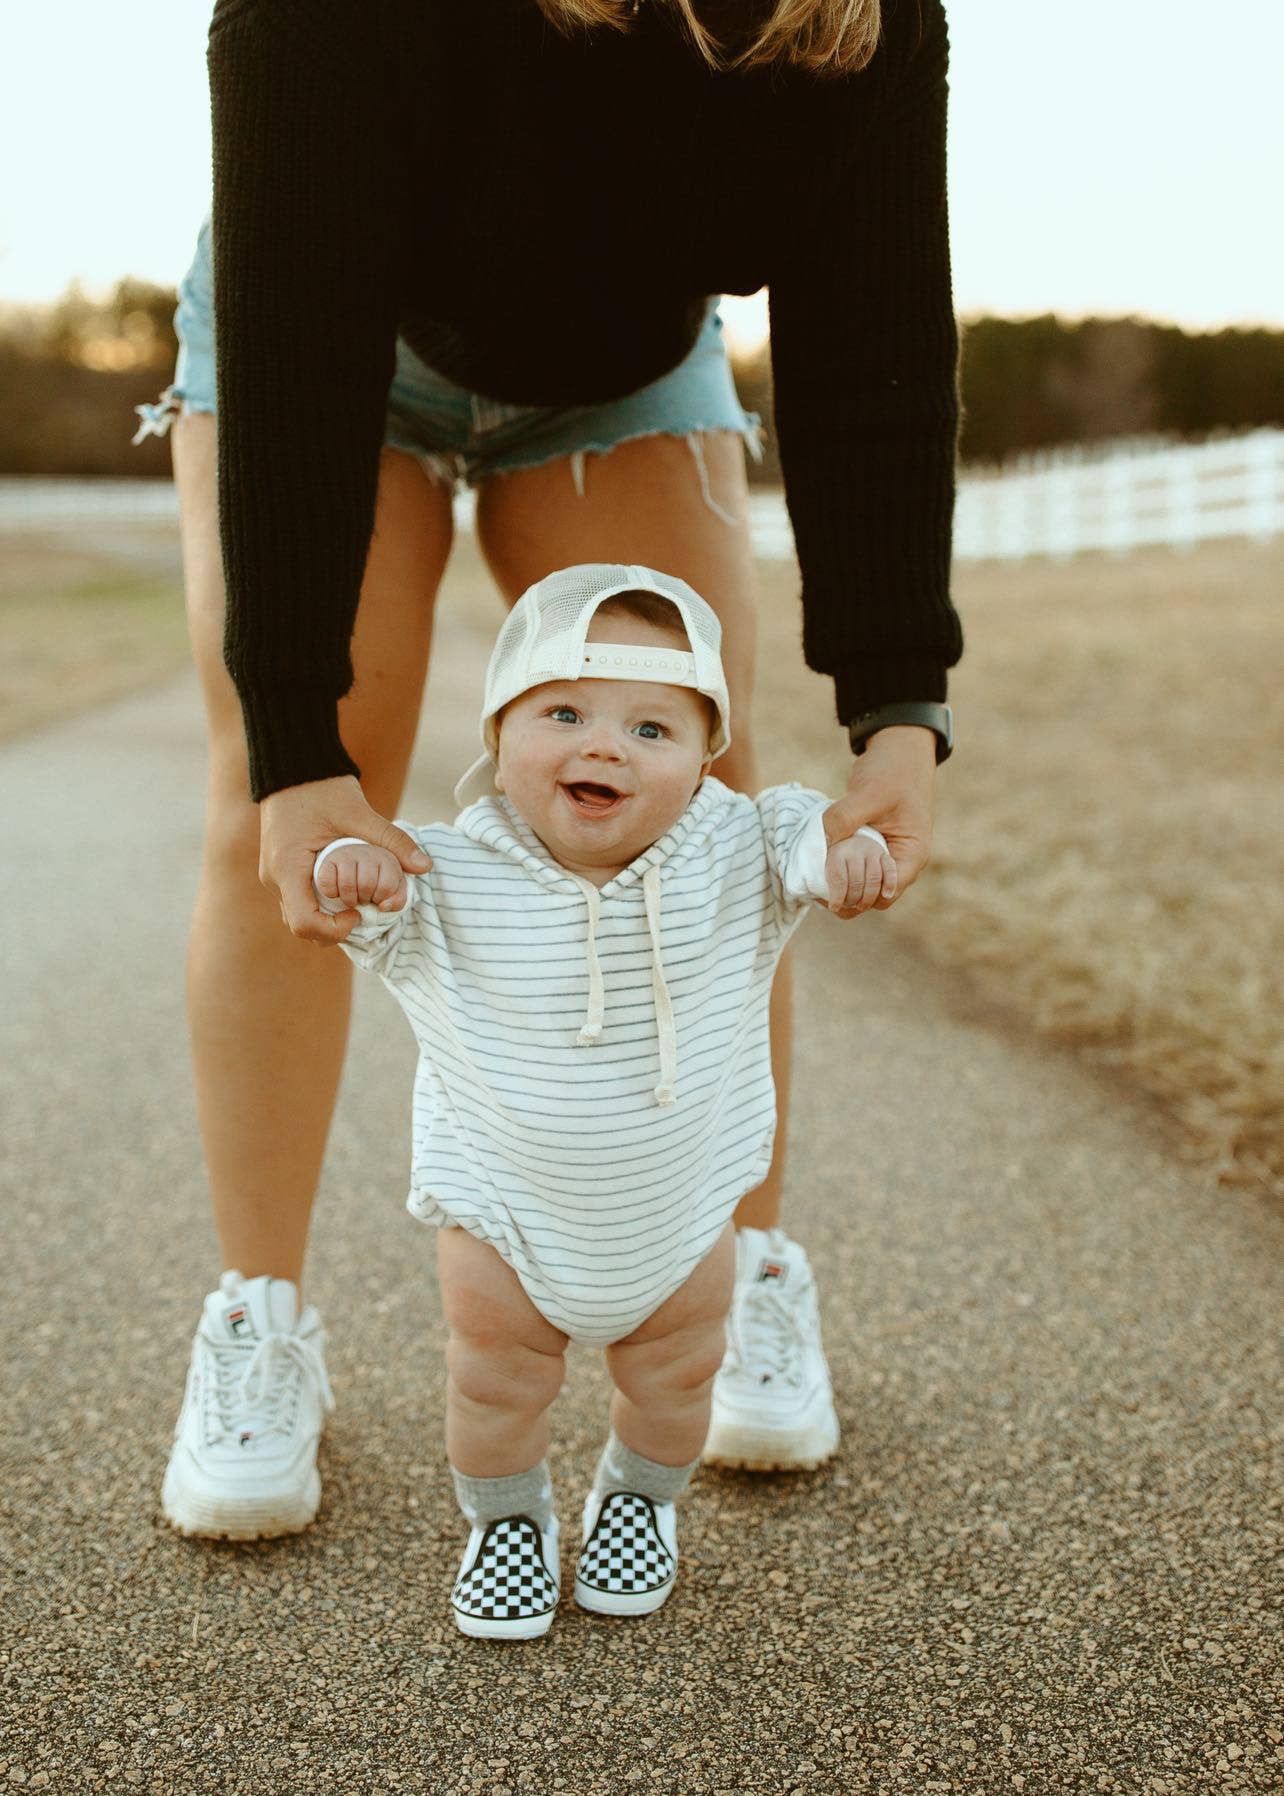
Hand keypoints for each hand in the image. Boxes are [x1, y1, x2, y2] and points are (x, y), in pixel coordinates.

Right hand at [259, 775, 430, 944]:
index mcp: (288, 868)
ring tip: (356, 903)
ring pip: (299, 916)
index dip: (334, 930)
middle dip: (334, 929)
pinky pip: (298, 901)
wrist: (291, 767)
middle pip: (302, 927)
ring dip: (327, 919)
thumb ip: (392, 841)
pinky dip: (321, 905)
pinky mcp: (280, 872)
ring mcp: (274, 876)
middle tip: (363, 912)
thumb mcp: (360, 814)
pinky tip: (345, 892)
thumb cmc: (321, 788)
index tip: (358, 913)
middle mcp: (275, 878)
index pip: (305, 923)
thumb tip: (426, 867)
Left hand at [822, 725, 936, 916]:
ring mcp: (888, 854)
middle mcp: (902, 861)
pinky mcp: (874, 846)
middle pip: (872, 897)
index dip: (857, 897)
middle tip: (816, 885)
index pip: (884, 894)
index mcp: (911, 855)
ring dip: (841, 883)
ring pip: (863, 885)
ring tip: (815, 876)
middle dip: (846, 895)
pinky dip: (840, 868)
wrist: (900, 750)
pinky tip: (820, 861)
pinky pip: (857, 867)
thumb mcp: (868, 794)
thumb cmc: (893, 771)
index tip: (829, 887)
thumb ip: (844, 818)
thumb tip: (819, 843)